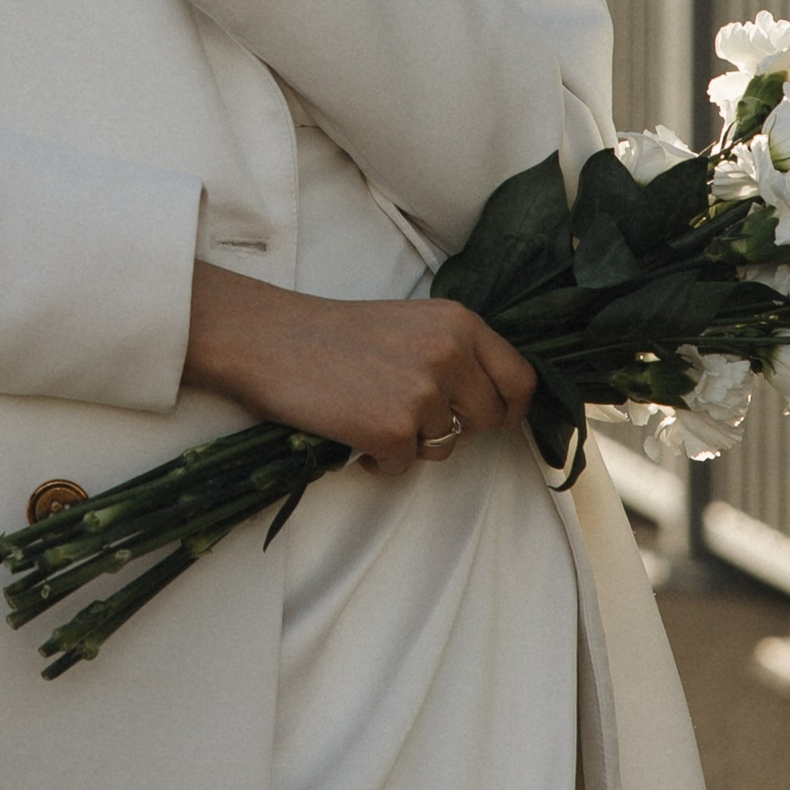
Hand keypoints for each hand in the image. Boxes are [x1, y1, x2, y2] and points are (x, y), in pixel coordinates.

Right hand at [183, 261, 535, 475]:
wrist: (268, 338)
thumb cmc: (333, 334)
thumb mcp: (411, 324)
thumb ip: (456, 353)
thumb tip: (495, 404)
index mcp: (459, 322)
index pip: (521, 380)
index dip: (509, 407)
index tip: (487, 419)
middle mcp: (450, 353)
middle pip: (489, 420)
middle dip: (455, 429)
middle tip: (410, 416)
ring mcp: (423, 392)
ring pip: (446, 447)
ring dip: (413, 444)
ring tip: (370, 413)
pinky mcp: (392, 429)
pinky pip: (404, 467)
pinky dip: (378, 461)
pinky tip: (351, 432)